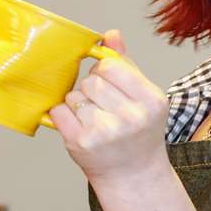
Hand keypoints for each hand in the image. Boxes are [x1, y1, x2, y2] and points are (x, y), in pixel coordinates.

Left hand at [48, 31, 169, 185]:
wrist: (134, 175)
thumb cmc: (139, 133)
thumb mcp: (144, 97)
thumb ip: (126, 65)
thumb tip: (111, 35)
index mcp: (151, 100)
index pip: (111, 67)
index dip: (105, 73)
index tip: (110, 85)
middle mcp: (130, 117)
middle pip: (91, 81)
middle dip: (92, 90)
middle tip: (103, 106)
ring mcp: (104, 131)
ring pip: (74, 96)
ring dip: (79, 104)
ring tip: (95, 120)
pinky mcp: (81, 143)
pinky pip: (59, 112)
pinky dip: (64, 116)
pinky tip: (79, 127)